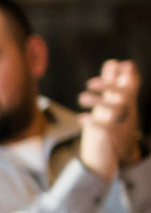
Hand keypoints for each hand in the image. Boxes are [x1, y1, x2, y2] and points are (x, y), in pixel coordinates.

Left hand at [80, 59, 142, 179]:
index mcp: (128, 100)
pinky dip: (93, 122)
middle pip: (124, 96)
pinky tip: (81, 118)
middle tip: (90, 83)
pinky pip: (106, 129)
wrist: (124, 149)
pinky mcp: (113, 136)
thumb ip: (113, 81)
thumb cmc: (118, 118)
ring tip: (81, 97)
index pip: (131, 85)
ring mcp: (122, 123)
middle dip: (109, 87)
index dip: (129, 74)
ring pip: (114, 111)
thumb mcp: (116, 100)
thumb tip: (113, 63)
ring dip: (98, 102)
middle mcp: (128, 110)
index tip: (120, 64)